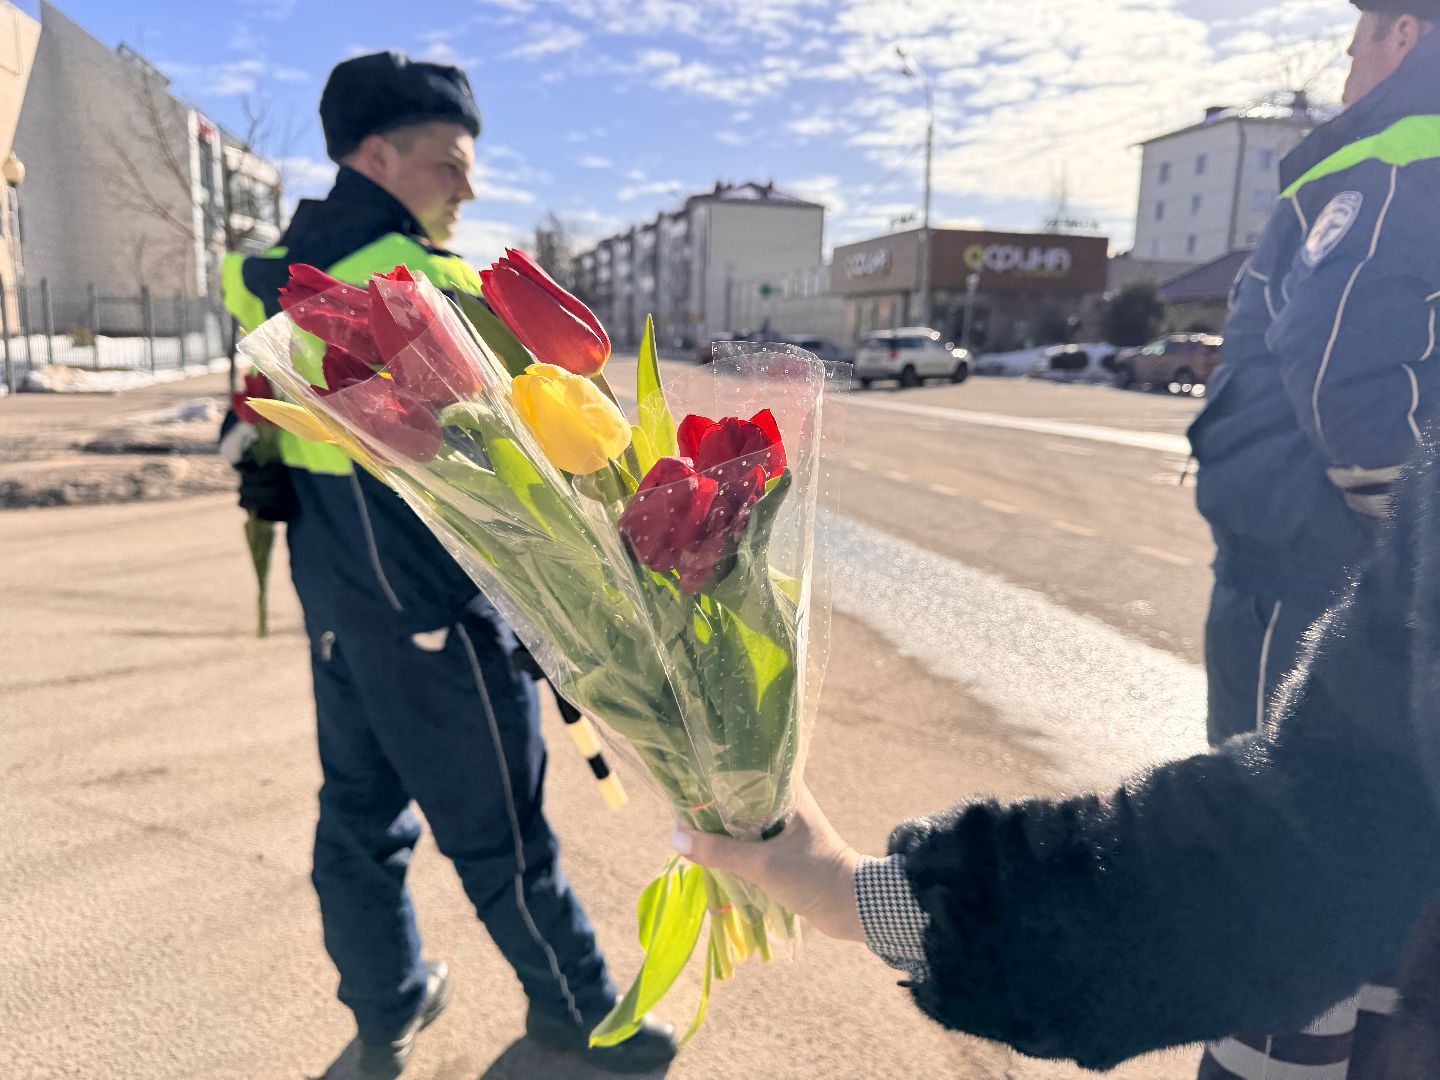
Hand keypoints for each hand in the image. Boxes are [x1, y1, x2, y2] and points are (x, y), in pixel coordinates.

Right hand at [671, 786, 865, 942]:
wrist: (852, 906)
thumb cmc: (812, 875)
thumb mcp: (763, 864)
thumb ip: (720, 852)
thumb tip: (675, 839)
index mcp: (785, 789)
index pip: (739, 773)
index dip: (709, 781)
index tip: (682, 794)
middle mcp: (783, 800)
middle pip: (735, 796)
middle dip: (708, 809)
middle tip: (680, 822)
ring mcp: (781, 824)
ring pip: (739, 820)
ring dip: (718, 830)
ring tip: (689, 838)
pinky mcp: (780, 847)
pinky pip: (746, 839)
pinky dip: (729, 845)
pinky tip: (711, 854)